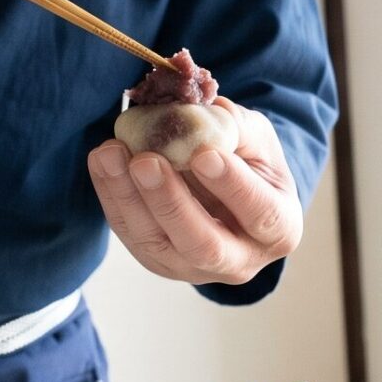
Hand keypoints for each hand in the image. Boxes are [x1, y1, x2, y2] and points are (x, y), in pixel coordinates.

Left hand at [86, 98, 301, 286]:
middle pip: (203, 244)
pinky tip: (102, 161)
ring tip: (110, 153)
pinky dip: (112, 196)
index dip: (233, 186)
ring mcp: (193, 267)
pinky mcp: (157, 260)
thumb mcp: (256, 139)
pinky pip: (130, 234)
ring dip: (129, 197)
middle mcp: (239, 260)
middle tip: (145, 161)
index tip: (204, 154)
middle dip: (170, 202)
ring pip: (157, 243)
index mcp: (278, 230)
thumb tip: (202, 113)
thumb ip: (237, 128)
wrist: (229, 187)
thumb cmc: (249, 162)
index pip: (260, 214)